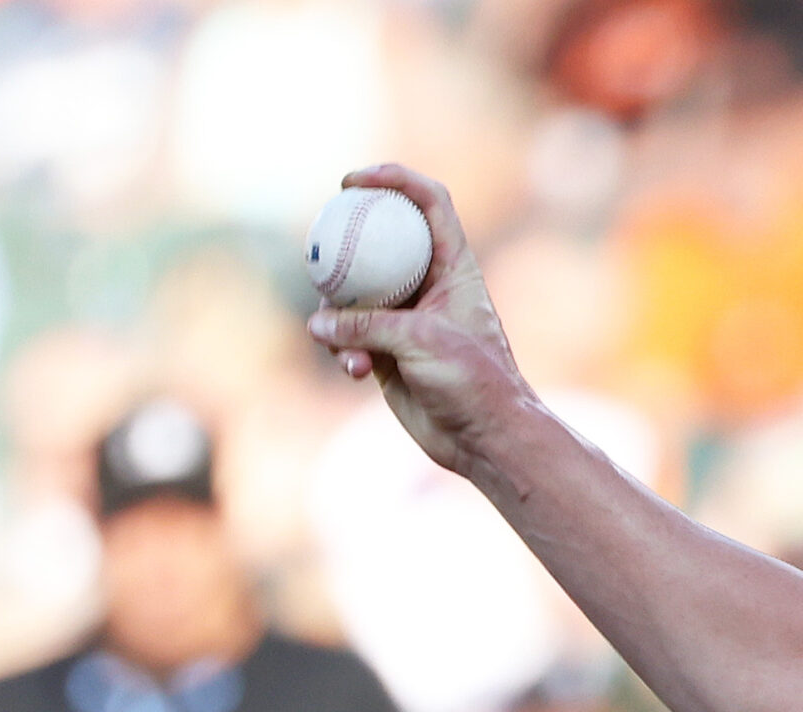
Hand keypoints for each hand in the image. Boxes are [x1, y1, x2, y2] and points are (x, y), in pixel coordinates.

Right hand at [304, 165, 528, 477]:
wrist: (485, 439)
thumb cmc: (473, 383)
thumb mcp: (421, 342)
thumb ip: (366, 325)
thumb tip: (318, 322)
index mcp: (455, 268)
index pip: (429, 205)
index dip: (395, 180)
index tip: (354, 182)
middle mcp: (429, 286)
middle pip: (380, 241)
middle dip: (344, 240)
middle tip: (317, 245)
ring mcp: (405, 318)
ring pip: (353, 292)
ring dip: (337, 311)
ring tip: (336, 334)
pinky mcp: (386, 351)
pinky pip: (347, 336)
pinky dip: (342, 349)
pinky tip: (353, 371)